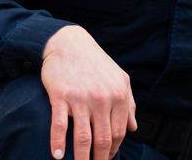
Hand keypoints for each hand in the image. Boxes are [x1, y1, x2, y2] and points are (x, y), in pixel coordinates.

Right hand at [41, 25, 136, 159]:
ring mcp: (81, 97)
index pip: (119, 132)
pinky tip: (57, 156)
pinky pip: (59, 126)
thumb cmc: (95, 63)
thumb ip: (129, 102)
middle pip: (103, 139)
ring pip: (83, 138)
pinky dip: (58, 144)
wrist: (70, 43)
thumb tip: (133, 127)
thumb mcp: (118, 78)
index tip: (107, 158)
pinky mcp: (61, 96)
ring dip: (81, 159)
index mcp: (118, 93)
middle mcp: (102, 97)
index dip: (113, 150)